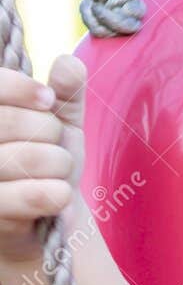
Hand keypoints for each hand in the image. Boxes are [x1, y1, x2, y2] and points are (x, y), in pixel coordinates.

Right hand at [0, 53, 85, 266]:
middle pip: (12, 123)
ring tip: (57, 174)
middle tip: (56, 147)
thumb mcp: (61, 123)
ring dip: (58, 166)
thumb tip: (69, 64)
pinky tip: (60, 196)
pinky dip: (53, 194)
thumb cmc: (49, 164)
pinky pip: (26, 196)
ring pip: (26, 159)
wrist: (48, 220)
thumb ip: (65, 92)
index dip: (21, 89)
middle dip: (48, 132)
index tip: (49, 100)